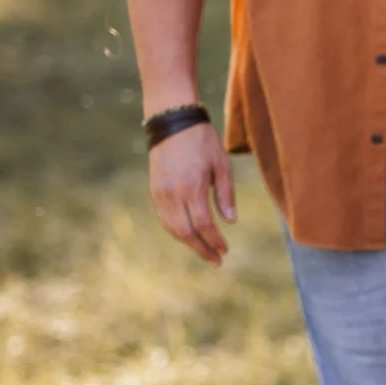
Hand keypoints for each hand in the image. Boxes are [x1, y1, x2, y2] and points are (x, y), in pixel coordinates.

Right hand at [148, 121, 235, 263]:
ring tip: (206, 251)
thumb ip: (226, 194)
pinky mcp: (154, 191)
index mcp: (192, 187)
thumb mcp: (222, 164)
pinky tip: (190, 236)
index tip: (225, 250)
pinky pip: (165, 218)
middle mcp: (173, 193)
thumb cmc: (202, 142)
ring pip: (173, 228)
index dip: (214, 240)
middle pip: (186, 232)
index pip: (203, 224)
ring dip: (189, 243)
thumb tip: (230, 222)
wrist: (172, 124)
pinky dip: (177, 231)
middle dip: (202, 249)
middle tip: (217, 260)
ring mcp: (160, 193)